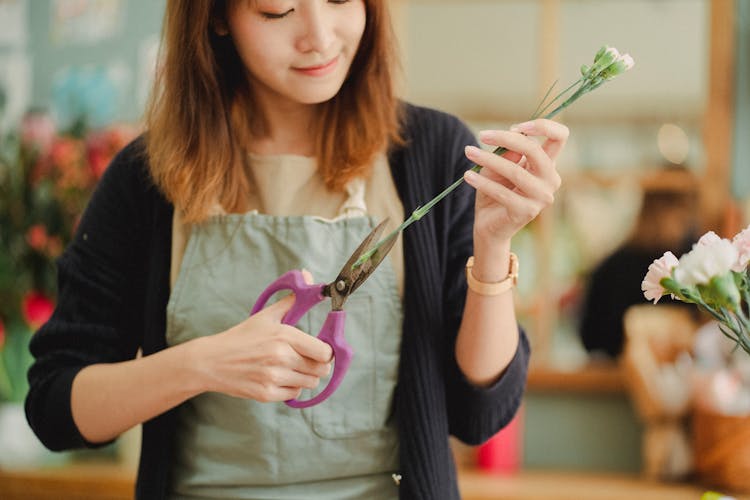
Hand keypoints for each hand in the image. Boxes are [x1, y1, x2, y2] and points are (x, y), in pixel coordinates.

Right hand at [193, 272, 332, 401]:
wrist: (211, 361)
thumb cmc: (242, 337)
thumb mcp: (266, 316)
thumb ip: (292, 299)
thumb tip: (308, 275)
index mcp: (284, 336)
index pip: (324, 352)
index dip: (326, 351)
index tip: (319, 349)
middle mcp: (280, 357)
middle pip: (321, 370)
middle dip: (317, 365)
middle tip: (306, 359)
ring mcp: (273, 377)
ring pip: (310, 383)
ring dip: (305, 376)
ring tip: (290, 367)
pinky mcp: (266, 394)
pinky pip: (294, 394)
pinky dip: (291, 387)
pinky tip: (279, 377)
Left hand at [463, 118, 566, 246]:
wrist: (488, 225)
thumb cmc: (494, 191)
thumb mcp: (498, 166)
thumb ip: (507, 152)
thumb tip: (514, 136)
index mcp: (547, 165)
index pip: (560, 136)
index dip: (543, 126)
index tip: (516, 127)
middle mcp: (550, 180)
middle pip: (535, 150)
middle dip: (506, 138)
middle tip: (482, 135)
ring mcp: (541, 198)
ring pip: (515, 171)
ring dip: (488, 159)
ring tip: (469, 152)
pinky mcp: (526, 212)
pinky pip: (502, 192)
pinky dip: (483, 182)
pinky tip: (468, 175)